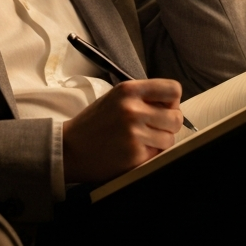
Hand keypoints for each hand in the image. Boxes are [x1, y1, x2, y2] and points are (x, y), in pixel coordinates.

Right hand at [62, 78, 183, 183]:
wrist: (69, 148)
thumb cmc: (94, 123)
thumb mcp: (115, 98)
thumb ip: (143, 98)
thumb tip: (172, 106)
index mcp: (129, 90)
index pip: (173, 89)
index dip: (172, 102)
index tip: (164, 109)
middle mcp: (133, 109)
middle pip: (176, 117)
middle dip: (168, 125)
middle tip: (153, 129)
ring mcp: (134, 133)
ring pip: (170, 138)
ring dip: (160, 142)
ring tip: (141, 141)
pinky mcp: (134, 155)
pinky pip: (157, 155)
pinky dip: (149, 155)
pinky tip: (132, 152)